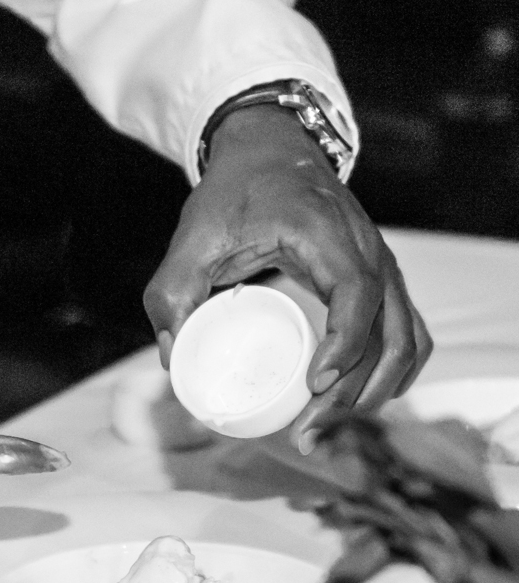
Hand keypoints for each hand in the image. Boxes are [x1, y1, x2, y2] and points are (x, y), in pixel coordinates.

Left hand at [144, 103, 431, 452]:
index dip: (344, 344)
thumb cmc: (234, 192)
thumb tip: (171, 357)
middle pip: (388, 332)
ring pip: (407, 339)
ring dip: (376, 392)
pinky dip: (393, 372)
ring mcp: (383, 265)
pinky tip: (363, 402)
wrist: (270, 150)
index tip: (314, 384)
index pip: (358, 292)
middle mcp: (368, 249)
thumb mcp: (193, 236)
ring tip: (326, 427)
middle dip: (353, 392)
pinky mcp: (382, 280)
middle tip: (307, 432)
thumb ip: (171, 291)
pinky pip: (410, 332)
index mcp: (326, 233)